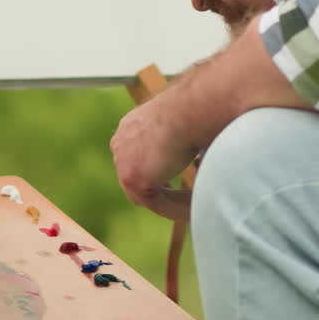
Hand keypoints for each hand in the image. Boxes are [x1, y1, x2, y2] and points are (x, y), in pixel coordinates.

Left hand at [110, 94, 195, 220]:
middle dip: (155, 189)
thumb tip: (197, 153)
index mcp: (131, 126)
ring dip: (168, 202)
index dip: (153, 172)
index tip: (171, 181)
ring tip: (191, 208)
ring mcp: (123, 161)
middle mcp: (121, 142)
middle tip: (179, 200)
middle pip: (134, 177)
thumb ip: (181, 139)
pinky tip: (194, 211)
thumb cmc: (196, 109)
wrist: (190, 108)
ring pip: (145, 193)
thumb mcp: (182, 122)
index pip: (134, 156)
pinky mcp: (133, 178)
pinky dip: (175, 209)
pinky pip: (156, 203)